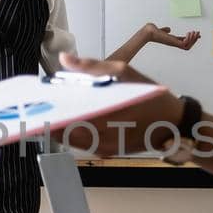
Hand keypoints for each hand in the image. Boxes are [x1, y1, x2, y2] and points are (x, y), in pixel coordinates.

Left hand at [55, 52, 183, 156]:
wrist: (174, 124)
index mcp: (106, 116)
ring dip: (61, 123)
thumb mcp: (125, 72)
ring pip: (70, 137)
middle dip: (52, 116)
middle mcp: (103, 138)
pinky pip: (82, 142)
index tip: (38, 99)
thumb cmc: (152, 97)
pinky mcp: (106, 152)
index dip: (50, 108)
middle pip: (64, 129)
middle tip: (43, 102)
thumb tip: (65, 59)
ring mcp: (104, 148)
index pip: (66, 116)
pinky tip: (72, 116)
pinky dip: (73, 129)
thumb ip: (93, 67)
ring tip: (54, 107)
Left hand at [143, 22, 200, 50]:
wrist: (147, 31)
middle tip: (197, 32)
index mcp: (172, 40)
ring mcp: (173, 43)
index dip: (191, 39)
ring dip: (193, 39)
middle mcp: (173, 43)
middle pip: (188, 45)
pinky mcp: (173, 42)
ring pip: (188, 46)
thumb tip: (168, 29)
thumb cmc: (152, 31)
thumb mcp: (161, 30)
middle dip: (194, 40)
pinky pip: (185, 44)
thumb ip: (165, 30)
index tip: (198, 34)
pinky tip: (189, 33)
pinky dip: (189, 39)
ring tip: (194, 32)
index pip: (184, 42)